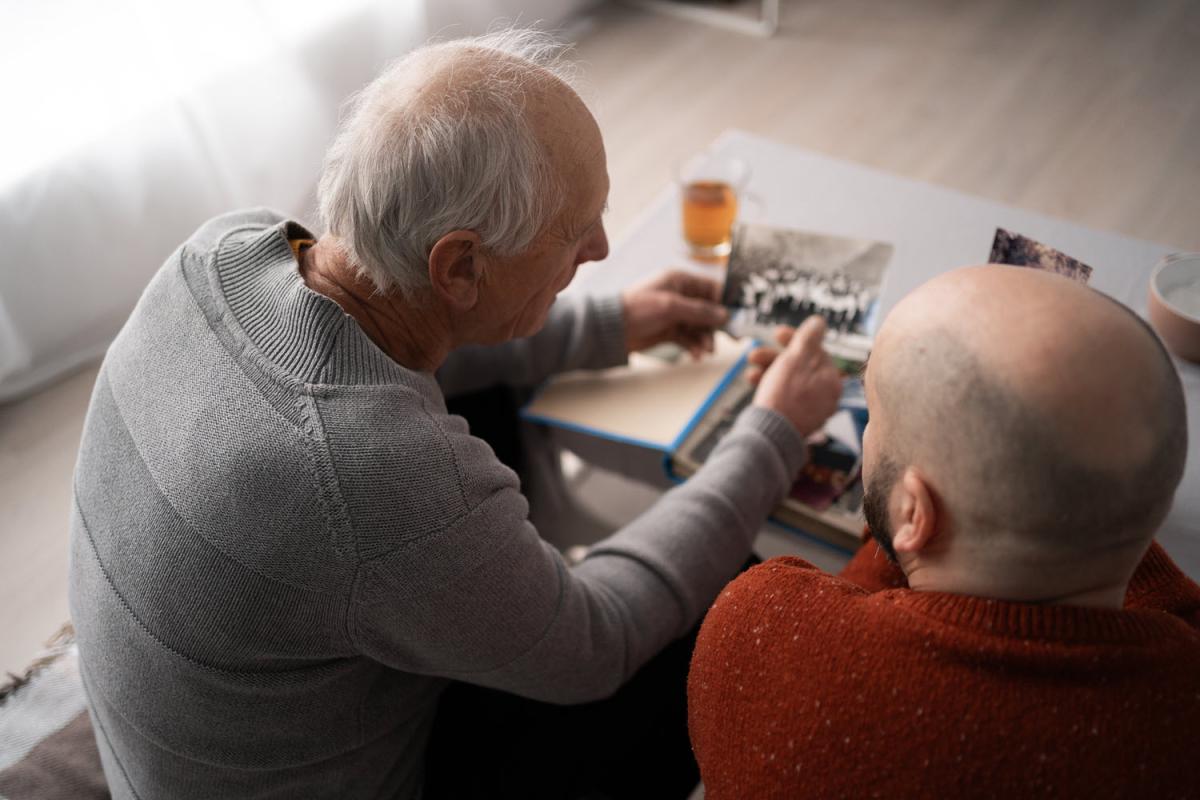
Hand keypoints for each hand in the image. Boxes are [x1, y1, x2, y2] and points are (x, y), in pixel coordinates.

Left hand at [621, 270, 728, 357]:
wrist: (612, 329)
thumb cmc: (638, 308)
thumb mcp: (671, 306)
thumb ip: (699, 311)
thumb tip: (724, 315)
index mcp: (680, 281)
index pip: (711, 288)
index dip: (725, 302)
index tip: (738, 316)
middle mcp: (680, 296)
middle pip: (708, 310)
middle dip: (716, 326)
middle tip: (730, 340)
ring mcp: (675, 314)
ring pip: (699, 327)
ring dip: (705, 339)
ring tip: (706, 351)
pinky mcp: (670, 330)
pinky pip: (689, 338)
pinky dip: (694, 346)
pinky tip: (696, 356)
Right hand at [752, 316, 842, 436]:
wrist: (769, 434)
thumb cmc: (784, 394)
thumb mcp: (796, 357)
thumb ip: (809, 337)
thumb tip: (819, 322)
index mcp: (832, 380)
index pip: (816, 351)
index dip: (795, 339)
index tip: (776, 333)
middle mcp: (826, 396)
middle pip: (800, 367)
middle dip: (775, 357)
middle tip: (754, 354)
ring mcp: (811, 410)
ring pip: (788, 381)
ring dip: (767, 371)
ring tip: (750, 371)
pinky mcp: (794, 420)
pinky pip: (783, 397)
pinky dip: (769, 387)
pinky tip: (753, 383)